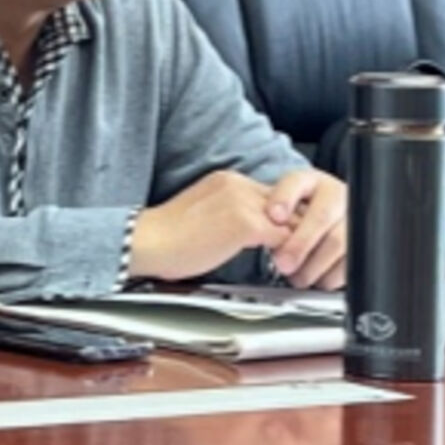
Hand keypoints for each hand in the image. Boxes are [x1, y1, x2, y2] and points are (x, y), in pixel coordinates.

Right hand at [127, 170, 298, 282]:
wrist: (148, 243)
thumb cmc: (170, 237)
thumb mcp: (207, 212)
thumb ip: (235, 211)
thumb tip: (259, 228)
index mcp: (227, 179)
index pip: (274, 195)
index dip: (282, 218)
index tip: (284, 237)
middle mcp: (237, 184)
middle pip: (287, 205)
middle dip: (294, 229)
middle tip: (295, 252)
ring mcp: (241, 202)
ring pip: (290, 221)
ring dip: (294, 243)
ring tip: (291, 261)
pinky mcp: (244, 223)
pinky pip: (283, 238)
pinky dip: (286, 254)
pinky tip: (279, 265)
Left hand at [262, 168, 347, 288]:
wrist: (321, 219)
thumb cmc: (294, 213)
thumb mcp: (278, 205)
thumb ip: (268, 213)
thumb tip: (255, 227)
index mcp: (309, 181)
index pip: (296, 183)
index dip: (284, 199)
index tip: (274, 216)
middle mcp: (334, 196)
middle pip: (320, 217)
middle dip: (300, 244)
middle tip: (282, 263)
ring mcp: (352, 218)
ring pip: (339, 242)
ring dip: (314, 265)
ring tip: (296, 277)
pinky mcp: (361, 244)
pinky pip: (350, 262)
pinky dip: (330, 275)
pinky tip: (315, 279)